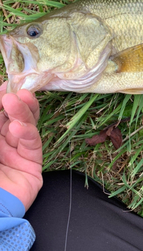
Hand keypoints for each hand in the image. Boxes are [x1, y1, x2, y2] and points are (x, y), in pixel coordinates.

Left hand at [0, 82, 42, 210]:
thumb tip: (0, 96)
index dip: (1, 97)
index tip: (5, 84)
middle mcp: (0, 144)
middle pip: (12, 116)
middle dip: (14, 101)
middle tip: (14, 90)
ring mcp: (16, 154)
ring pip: (25, 126)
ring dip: (22, 111)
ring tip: (16, 99)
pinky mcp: (31, 166)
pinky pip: (32, 144)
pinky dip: (27, 132)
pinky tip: (17, 126)